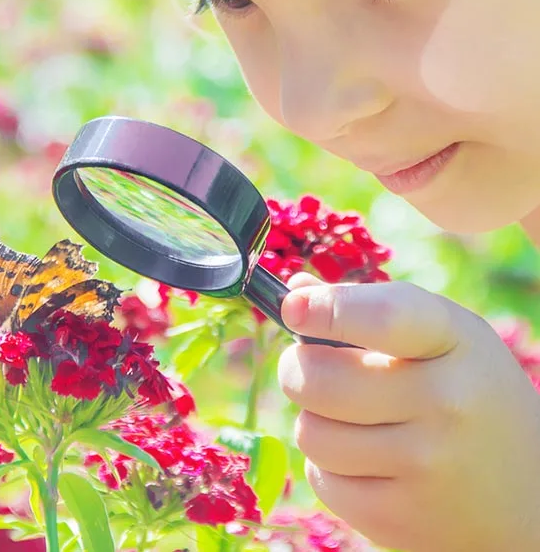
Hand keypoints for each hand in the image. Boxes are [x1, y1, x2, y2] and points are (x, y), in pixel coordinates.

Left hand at [278, 273, 539, 551]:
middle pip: (320, 380)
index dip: (326, 308)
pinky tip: (364, 459)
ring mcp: (423, 466)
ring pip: (311, 432)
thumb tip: (297, 291)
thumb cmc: (470, 395)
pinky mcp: (400, 519)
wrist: (527, 499)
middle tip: (304, 365)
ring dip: (314, 419)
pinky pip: (321, 480)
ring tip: (347, 416)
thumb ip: (371, 309)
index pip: (383, 317)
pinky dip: (328, 467)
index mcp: (455, 342)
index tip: (293, 305)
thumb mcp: (445, 337)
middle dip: (296, 368)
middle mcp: (444, 403)